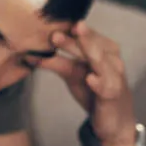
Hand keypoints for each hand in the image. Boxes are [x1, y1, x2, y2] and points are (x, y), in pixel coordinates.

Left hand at [39, 22, 137, 145]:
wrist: (114, 120)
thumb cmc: (94, 92)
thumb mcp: (73, 75)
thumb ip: (57, 62)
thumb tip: (31, 54)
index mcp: (104, 50)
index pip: (87, 36)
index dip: (72, 31)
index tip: (53, 24)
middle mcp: (111, 60)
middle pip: (91, 46)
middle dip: (76, 38)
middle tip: (57, 32)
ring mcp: (114, 77)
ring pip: (99, 62)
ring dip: (87, 50)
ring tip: (73, 40)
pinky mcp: (112, 96)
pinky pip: (106, 87)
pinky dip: (99, 82)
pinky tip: (90, 79)